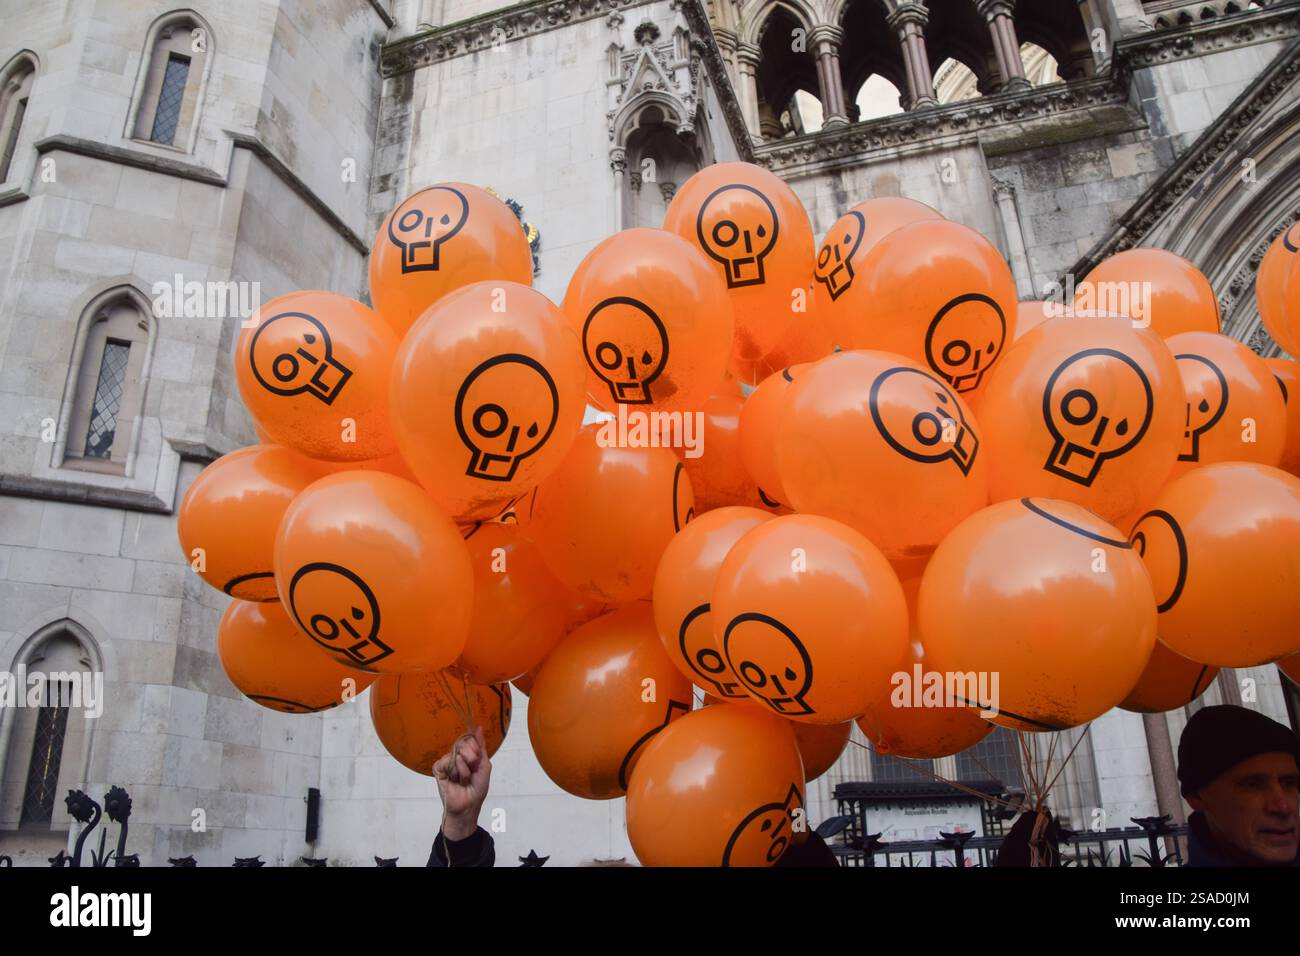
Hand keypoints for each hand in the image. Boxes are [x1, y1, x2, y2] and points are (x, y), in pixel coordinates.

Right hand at [432, 725, 491, 840]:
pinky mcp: (438, 770)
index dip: (476, 750)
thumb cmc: (477, 789)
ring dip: (464, 770)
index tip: (478, 763)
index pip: (471, 740)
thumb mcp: (484, 766)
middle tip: (471, 773)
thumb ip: (481, 747)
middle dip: (471, 759)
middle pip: (464, 744)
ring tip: (463, 780)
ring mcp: (448, 762)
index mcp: (469, 754)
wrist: (468, 806)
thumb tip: (479, 729)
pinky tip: (454, 780)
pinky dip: (453, 771)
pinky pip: (445, 762)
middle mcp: (458, 756)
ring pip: (456, 755)